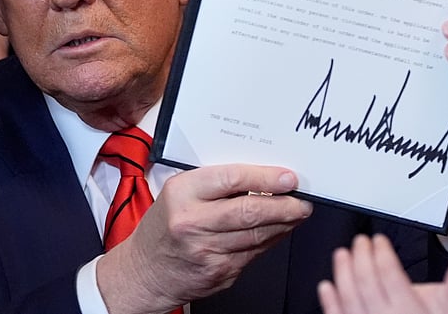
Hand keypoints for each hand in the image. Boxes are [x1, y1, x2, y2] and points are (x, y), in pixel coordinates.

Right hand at [96, 164, 312, 313]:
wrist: (145, 271)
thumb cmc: (165, 226)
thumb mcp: (180, 192)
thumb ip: (216, 182)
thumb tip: (262, 175)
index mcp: (183, 194)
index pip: (232, 179)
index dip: (266, 178)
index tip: (288, 177)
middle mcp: (193, 223)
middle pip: (250, 211)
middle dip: (285, 205)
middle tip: (302, 199)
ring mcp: (207, 252)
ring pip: (258, 235)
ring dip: (284, 223)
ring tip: (298, 212)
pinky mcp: (219, 273)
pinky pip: (255, 254)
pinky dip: (271, 240)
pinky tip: (278, 230)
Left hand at [317, 212, 447, 313]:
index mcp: (414, 311)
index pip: (390, 276)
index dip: (381, 254)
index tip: (377, 240)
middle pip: (367, 285)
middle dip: (360, 259)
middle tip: (359, 241)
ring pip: (351, 302)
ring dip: (342, 276)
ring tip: (340, 256)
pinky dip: (332, 305)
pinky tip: (326, 289)